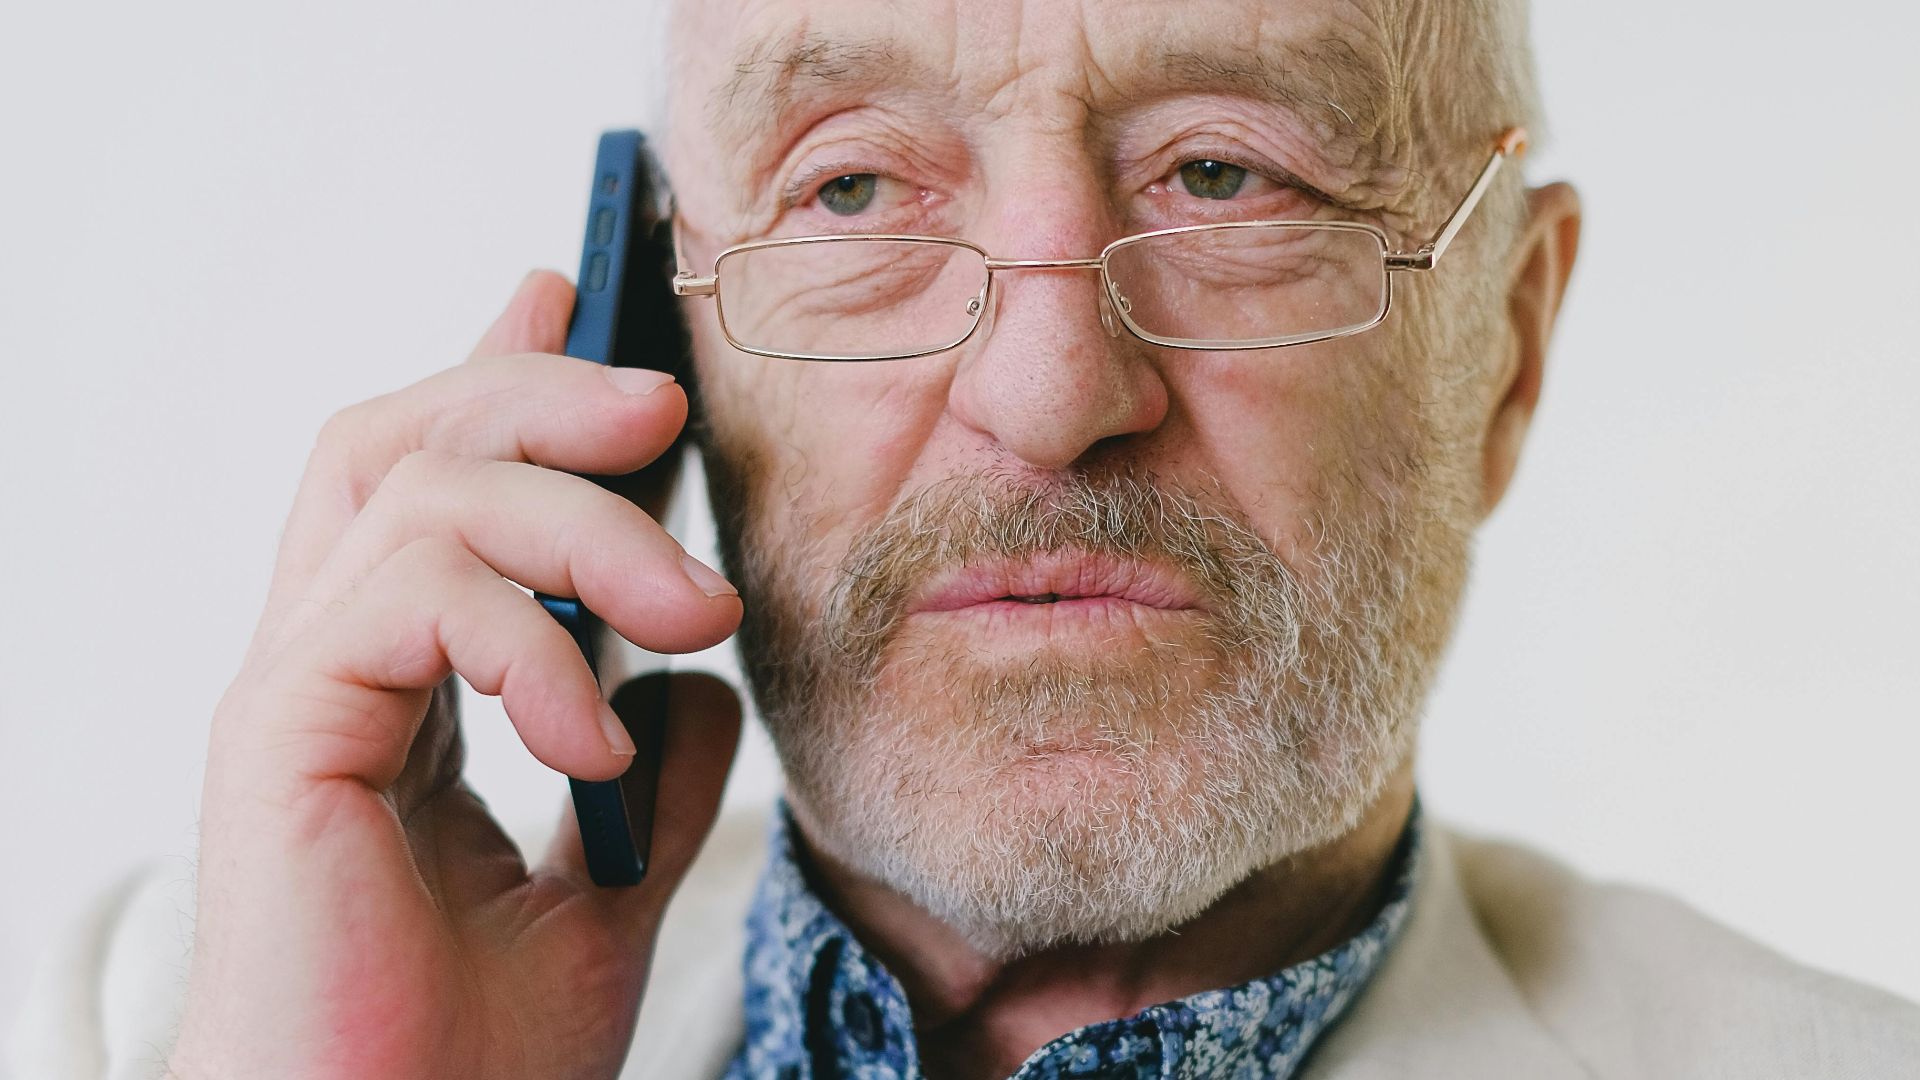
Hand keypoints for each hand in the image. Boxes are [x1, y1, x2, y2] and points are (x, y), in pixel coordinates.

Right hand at [168, 272, 743, 1079]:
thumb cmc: (470, 1060)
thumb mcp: (605, 894)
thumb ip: (645, 780)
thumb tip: (697, 687)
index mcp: (397, 696)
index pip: (433, 490)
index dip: (497, 381)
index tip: (562, 294)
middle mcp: (332, 671)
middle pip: (404, 443)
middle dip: (536, 391)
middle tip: (661, 400)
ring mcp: (297, 696)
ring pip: (422, 494)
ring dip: (585, 529)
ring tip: (694, 615)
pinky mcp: (281, 735)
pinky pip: (406, 596)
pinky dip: (529, 644)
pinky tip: (593, 741)